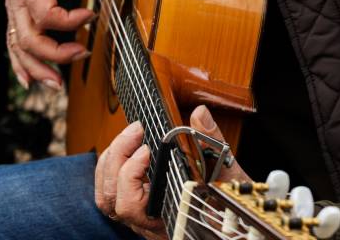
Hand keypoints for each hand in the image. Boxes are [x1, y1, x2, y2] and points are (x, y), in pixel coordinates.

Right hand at [2, 0, 117, 89]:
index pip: (44, 13)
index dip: (69, 20)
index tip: (91, 14)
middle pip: (28, 37)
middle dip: (54, 53)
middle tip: (82, 54)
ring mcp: (14, 9)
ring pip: (18, 46)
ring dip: (37, 67)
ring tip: (57, 84)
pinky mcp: (16, 14)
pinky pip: (13, 43)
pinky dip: (20, 64)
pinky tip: (30, 80)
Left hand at [94, 107, 249, 237]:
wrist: (233, 223)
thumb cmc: (230, 201)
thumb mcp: (227, 172)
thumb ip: (212, 142)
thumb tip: (199, 113)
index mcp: (168, 217)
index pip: (131, 205)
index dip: (130, 175)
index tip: (146, 149)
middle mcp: (150, 224)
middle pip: (113, 200)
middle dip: (118, 158)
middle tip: (135, 130)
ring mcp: (141, 220)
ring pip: (106, 200)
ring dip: (110, 163)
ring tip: (129, 137)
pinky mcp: (137, 213)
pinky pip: (109, 196)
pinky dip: (110, 170)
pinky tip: (125, 151)